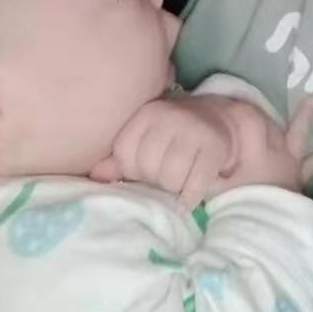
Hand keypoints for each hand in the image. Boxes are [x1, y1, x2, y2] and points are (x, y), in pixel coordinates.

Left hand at [89, 95, 239, 210]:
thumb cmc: (172, 137)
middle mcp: (169, 117)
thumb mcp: (145, 140)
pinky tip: (189, 196)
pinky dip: (190, 197)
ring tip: (178, 181)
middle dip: (155, 180)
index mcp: (146, 114)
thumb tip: (95, 177)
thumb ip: (119, 159)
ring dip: (174, 188)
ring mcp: (194, 130)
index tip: (145, 168)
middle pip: (148, 167)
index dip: (133, 170)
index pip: (125, 154)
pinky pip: (196, 184)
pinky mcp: (215, 146)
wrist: (217, 121)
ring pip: (171, 178)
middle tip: (164, 175)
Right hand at [208, 96, 312, 197]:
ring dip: (304, 118)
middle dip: (260, 115)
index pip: (247, 120)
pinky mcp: (298, 180)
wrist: (265, 232)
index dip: (237, 110)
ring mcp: (289, 165)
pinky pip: (311, 167)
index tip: (228, 104)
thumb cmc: (236, 206)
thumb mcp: (214, 185)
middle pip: (268, 125)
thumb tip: (199, 152)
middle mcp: (274, 152)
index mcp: (254, 150)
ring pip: (297, 136)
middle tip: (252, 105)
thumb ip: (207, 167)